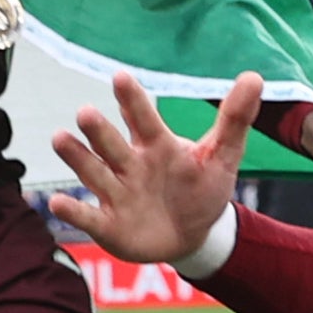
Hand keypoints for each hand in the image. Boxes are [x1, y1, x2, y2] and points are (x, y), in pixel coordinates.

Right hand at [51, 69, 255, 266]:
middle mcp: (130, 164)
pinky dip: (73, 211)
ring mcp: (116, 193)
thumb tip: (255, 77)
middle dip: (99, 130)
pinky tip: (57, 203)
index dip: (133, 100)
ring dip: (77, 157)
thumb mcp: (222, 156)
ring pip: (93, 171)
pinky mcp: (108, 223)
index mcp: (156, 144)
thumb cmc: (200, 189)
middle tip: (86, 112)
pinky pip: (88, 216)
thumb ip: (235, 119)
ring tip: (60, 138)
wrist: (193, 236)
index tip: (121, 77)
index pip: (143, 118)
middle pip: (112, 143)